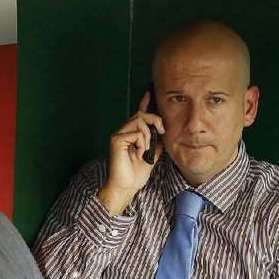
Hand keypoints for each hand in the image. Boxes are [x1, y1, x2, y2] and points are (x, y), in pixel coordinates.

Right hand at [97, 90, 164, 214]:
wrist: (127, 187)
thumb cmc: (136, 174)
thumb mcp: (151, 157)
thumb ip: (156, 144)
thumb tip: (162, 134)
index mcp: (132, 135)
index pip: (138, 115)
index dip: (144, 103)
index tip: (149, 92)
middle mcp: (124, 132)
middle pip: (140, 115)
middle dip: (155, 120)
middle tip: (162, 132)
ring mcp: (119, 135)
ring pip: (138, 121)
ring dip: (147, 135)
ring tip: (145, 149)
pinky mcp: (116, 140)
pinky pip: (134, 133)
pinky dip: (141, 143)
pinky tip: (138, 154)